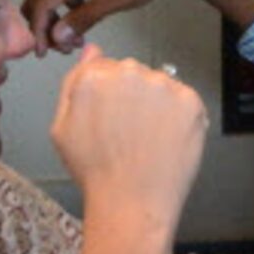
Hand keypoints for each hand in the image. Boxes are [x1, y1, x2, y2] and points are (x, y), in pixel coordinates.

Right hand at [21, 0, 191, 50]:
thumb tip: (58, 36)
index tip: (43, 52)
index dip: (38, 32)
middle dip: (45, 27)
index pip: (40, 4)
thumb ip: (84, 18)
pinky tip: (82, 16)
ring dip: (55, 17)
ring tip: (77, 38)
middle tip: (64, 49)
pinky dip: (63, 4)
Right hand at [48, 45, 204, 236]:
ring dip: (156, 103)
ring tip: (148, 140)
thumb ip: (74, 83)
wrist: (131, 204)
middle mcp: (129, 72)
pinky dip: (178, 117)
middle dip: (131, 95)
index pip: (103, 67)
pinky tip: (166, 141)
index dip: (107, 95)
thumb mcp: (63, 128)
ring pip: (160, 84)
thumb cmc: (94, 170)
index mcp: (94, 76)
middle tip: (128, 133)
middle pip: (133, 72)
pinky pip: (183, 99)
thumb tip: (92, 50)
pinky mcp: (190, 101)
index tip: (109, 119)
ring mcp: (163, 85)